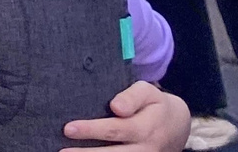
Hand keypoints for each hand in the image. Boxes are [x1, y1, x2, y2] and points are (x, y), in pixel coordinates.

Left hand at [62, 81, 190, 151]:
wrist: (176, 126)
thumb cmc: (154, 104)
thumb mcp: (148, 92)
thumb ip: (131, 97)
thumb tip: (115, 107)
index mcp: (146, 128)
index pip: (115, 130)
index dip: (91, 130)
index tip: (69, 128)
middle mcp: (145, 149)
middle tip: (61, 151)